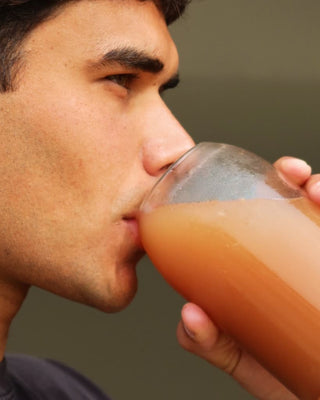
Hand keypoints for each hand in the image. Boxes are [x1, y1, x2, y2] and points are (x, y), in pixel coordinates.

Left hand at [176, 157, 319, 399]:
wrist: (317, 391)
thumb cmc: (281, 375)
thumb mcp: (241, 356)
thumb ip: (211, 340)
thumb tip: (189, 315)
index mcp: (263, 268)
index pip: (256, 220)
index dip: (251, 194)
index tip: (237, 183)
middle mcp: (294, 258)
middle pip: (294, 208)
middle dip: (294, 181)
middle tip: (290, 173)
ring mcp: (317, 261)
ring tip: (317, 190)